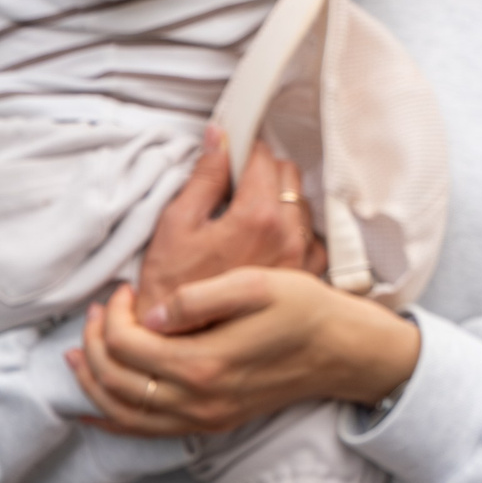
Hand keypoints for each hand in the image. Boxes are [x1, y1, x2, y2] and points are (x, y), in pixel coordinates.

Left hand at [69, 270, 421, 435]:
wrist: (343, 352)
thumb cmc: (304, 310)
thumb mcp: (257, 284)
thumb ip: (197, 296)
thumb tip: (147, 315)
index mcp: (203, 364)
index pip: (126, 345)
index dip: (111, 316)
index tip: (121, 291)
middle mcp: (195, 401)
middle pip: (114, 379)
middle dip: (93, 343)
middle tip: (96, 313)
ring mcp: (199, 419)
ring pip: (121, 411)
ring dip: (91, 382)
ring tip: (78, 352)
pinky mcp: (206, 425)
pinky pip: (142, 432)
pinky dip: (109, 419)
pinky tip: (89, 406)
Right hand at [132, 127, 320, 313]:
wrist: (180, 343)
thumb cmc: (171, 289)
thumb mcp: (175, 226)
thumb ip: (203, 177)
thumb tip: (218, 139)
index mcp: (258, 216)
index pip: (261, 157)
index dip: (241, 150)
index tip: (229, 157)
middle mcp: (288, 234)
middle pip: (288, 174)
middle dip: (261, 174)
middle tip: (232, 190)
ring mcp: (300, 257)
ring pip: (301, 204)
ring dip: (278, 202)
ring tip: (246, 223)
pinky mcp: (304, 277)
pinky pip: (310, 238)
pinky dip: (291, 233)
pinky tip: (265, 245)